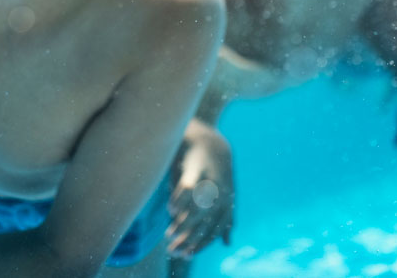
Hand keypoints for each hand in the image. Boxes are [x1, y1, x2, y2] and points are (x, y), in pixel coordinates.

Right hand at [167, 126, 233, 257]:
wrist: (209, 141)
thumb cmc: (213, 172)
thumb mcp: (224, 195)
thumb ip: (226, 218)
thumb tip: (227, 243)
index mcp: (227, 202)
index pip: (214, 229)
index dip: (200, 244)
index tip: (186, 256)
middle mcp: (221, 193)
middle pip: (204, 223)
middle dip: (189, 239)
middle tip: (173, 251)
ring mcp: (210, 181)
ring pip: (196, 209)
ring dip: (182, 224)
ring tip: (169, 235)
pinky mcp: (197, 168)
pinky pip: (188, 188)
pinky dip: (179, 200)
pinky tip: (170, 209)